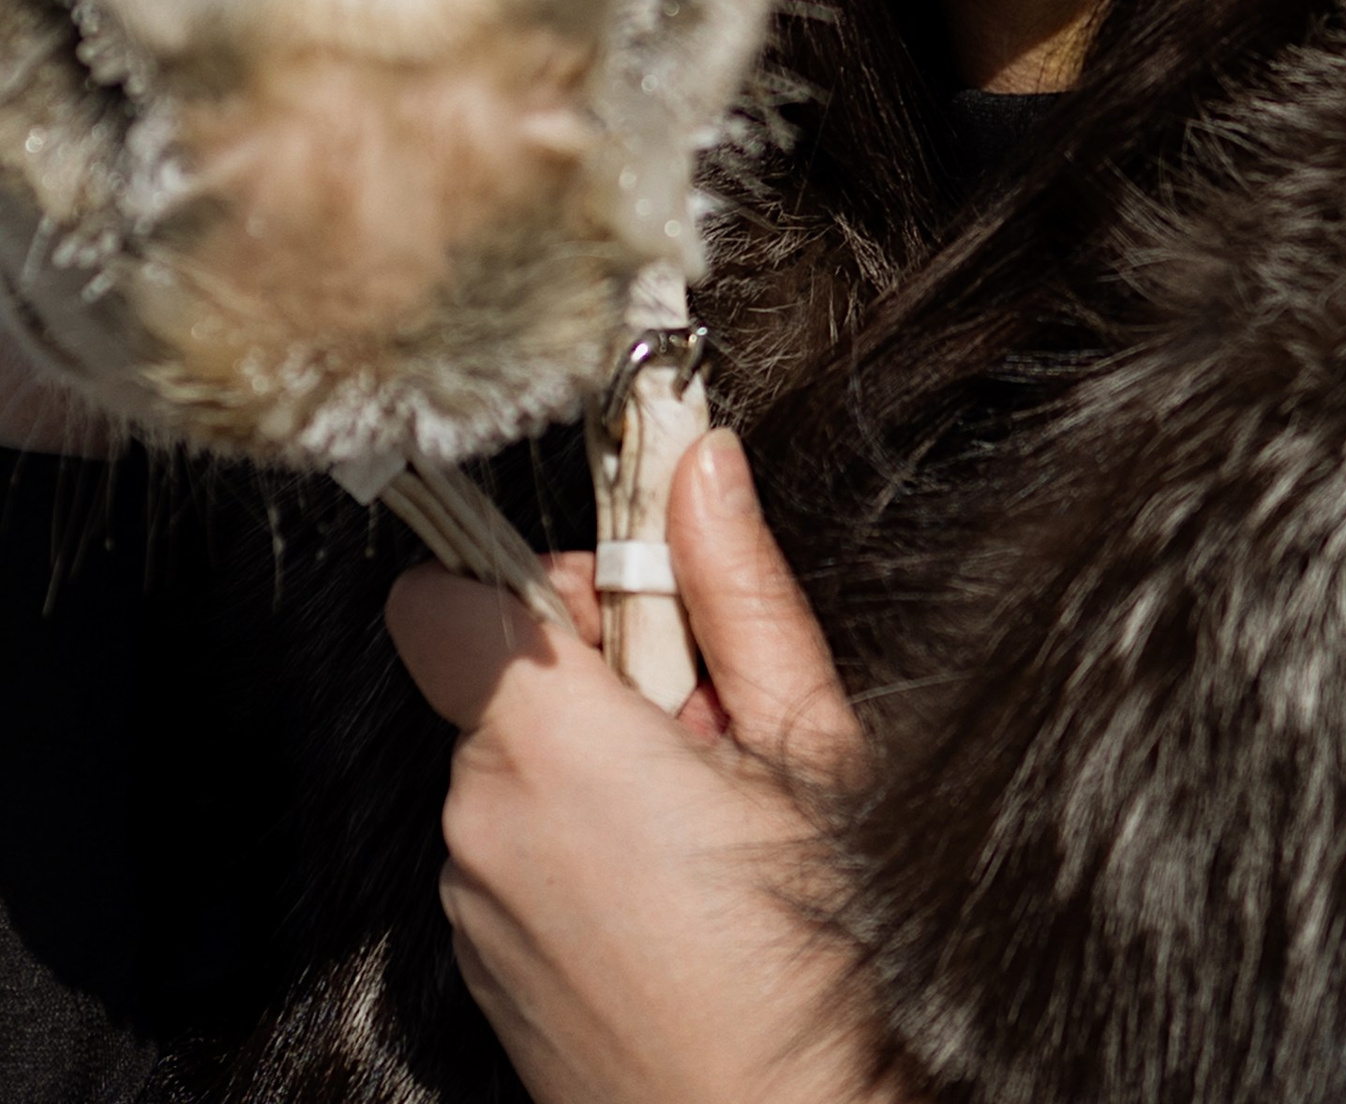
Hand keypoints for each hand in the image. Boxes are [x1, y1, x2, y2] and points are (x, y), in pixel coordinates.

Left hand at [389, 429, 885, 1103]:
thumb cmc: (813, 960)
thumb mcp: (809, 746)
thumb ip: (738, 590)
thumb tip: (699, 460)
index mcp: (548, 753)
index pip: (446, 599)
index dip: (537, 581)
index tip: (633, 607)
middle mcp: (481, 826)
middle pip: (501, 678)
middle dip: (604, 676)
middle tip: (713, 732)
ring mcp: (474, 911)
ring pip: (514, 768)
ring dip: (598, 765)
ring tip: (710, 825)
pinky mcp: (488, 970)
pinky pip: (516, 854)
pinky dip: (583, 845)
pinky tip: (681, 895)